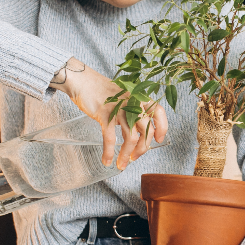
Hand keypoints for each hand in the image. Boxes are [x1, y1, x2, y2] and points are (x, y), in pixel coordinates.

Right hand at [52, 58, 167, 168]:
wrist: (83, 81)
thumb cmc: (102, 91)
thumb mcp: (123, 98)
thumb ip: (132, 113)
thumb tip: (137, 135)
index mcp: (139, 97)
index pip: (158, 112)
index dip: (161, 127)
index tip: (158, 139)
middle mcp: (133, 103)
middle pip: (146, 130)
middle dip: (142, 148)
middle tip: (135, 157)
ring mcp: (120, 109)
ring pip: (130, 137)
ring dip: (126, 154)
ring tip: (122, 163)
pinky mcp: (105, 114)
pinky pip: (110, 138)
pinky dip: (109, 152)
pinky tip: (107, 160)